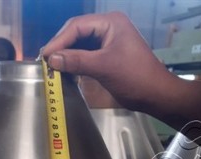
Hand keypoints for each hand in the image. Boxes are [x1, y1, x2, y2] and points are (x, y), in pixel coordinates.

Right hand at [41, 12, 178, 112]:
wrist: (156, 94)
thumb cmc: (135, 77)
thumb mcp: (103, 67)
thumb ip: (76, 61)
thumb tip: (51, 59)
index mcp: (110, 22)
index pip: (77, 26)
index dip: (58, 40)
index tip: (44, 55)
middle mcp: (108, 27)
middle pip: (77, 33)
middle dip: (61, 47)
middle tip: (45, 61)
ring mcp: (108, 41)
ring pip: (80, 45)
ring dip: (67, 56)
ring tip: (52, 67)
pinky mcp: (108, 55)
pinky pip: (86, 55)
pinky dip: (75, 63)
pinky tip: (65, 71)